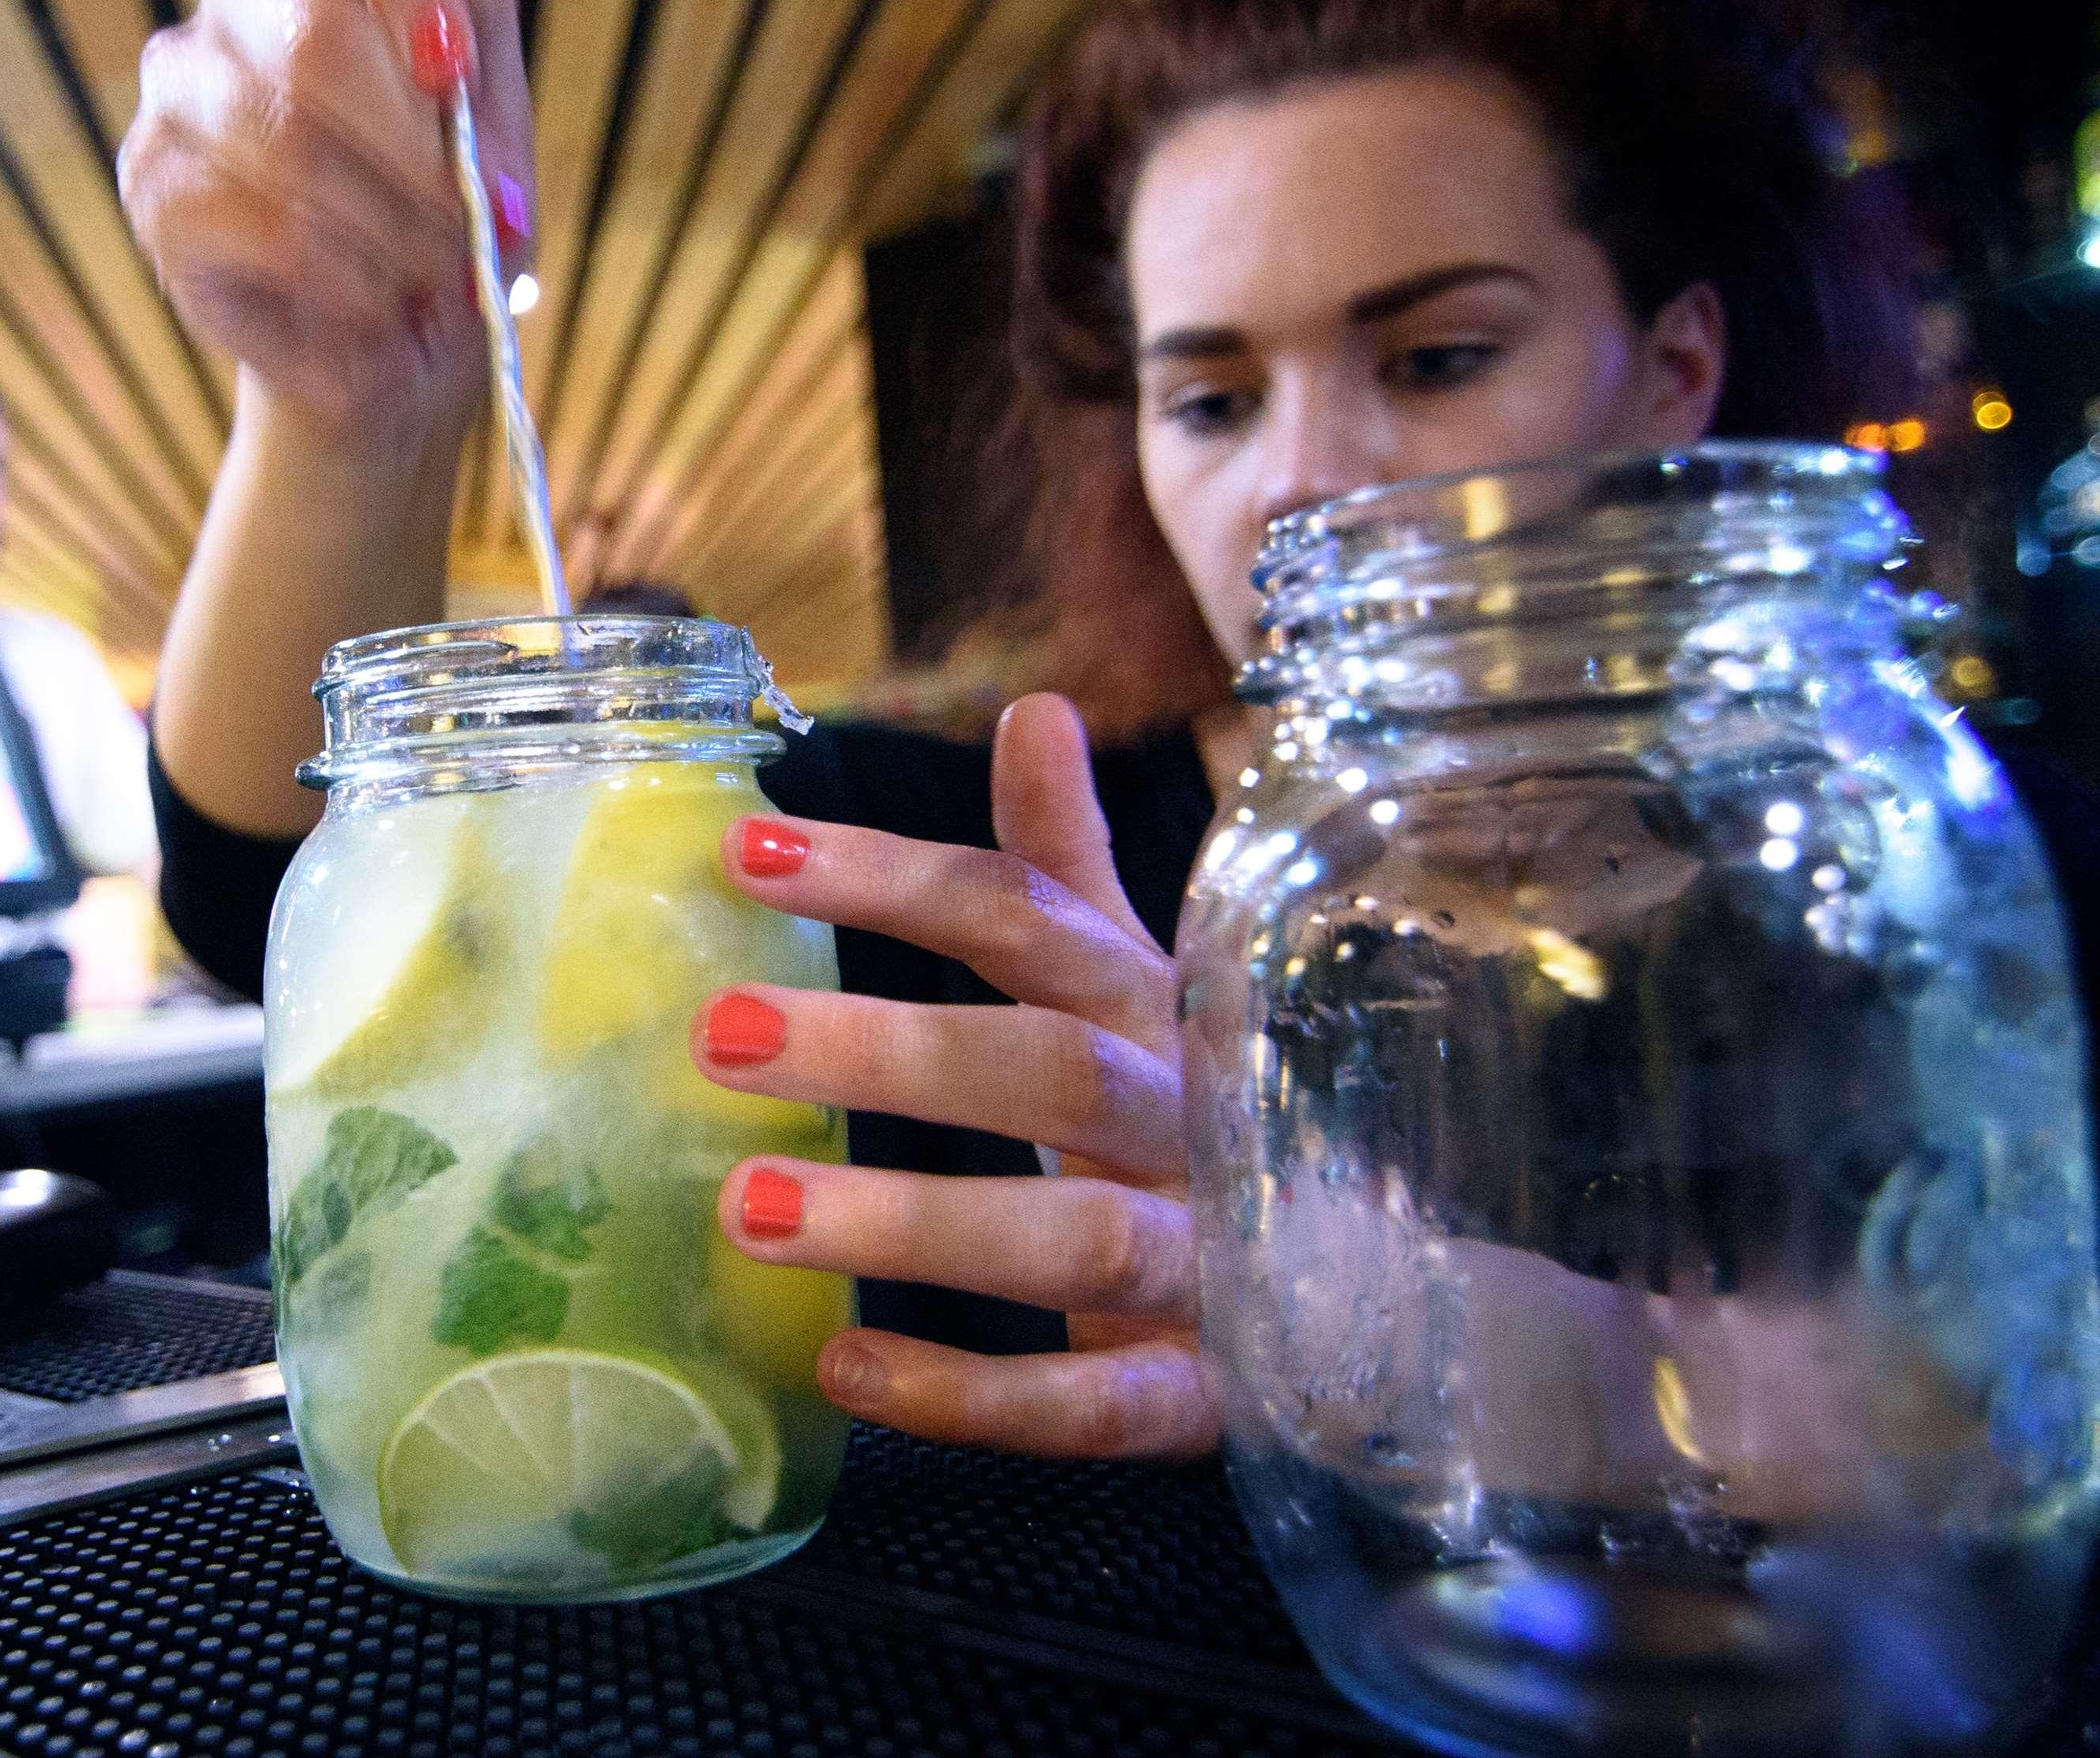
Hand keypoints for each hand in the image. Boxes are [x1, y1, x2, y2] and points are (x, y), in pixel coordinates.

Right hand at [119, 0, 532, 448]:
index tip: (456, 66)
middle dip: (420, 150)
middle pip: (319, 28)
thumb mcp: (496, 113)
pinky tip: (380, 309)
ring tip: (441, 281)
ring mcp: (182, 81)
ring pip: (292, 140)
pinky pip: (266, 228)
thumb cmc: (449, 218)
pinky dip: (350, 283)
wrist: (396, 356)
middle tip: (483, 223)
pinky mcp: (152, 183)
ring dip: (394, 229)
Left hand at [698, 693, 1218, 1458]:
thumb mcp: (1146, 989)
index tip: (743, 849)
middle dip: (886, 1048)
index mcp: (1158, 1012)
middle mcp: (1191, 1124)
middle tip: (716, 1032)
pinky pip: (1097, 1405)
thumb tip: (1032, 706)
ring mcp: (1214, 1264)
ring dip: (911, 1221)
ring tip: (746, 1209)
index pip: (1026, 919)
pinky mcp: (1209, 1396)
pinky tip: (845, 1369)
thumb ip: (1069, 873)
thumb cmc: (1215, 1120)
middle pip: (1048, 1070)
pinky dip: (973, 1394)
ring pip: (1074, 1233)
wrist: (1395, 1301)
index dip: (893, 877)